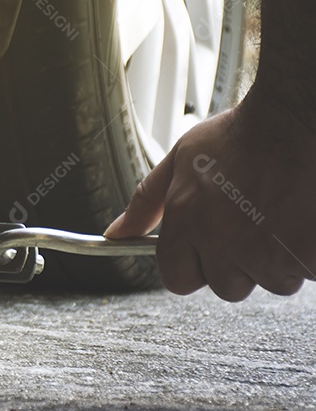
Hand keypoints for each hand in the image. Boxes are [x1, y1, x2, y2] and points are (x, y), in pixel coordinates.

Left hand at [104, 103, 315, 300]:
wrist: (294, 123)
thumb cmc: (242, 136)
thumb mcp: (180, 160)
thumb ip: (146, 202)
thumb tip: (115, 233)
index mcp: (188, 221)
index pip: (177, 279)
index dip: (193, 267)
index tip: (206, 252)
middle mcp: (223, 242)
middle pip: (227, 287)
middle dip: (240, 265)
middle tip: (252, 225)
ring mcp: (267, 253)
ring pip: (272, 282)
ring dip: (279, 260)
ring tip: (280, 216)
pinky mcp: (308, 257)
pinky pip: (308, 273)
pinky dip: (309, 253)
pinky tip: (303, 218)